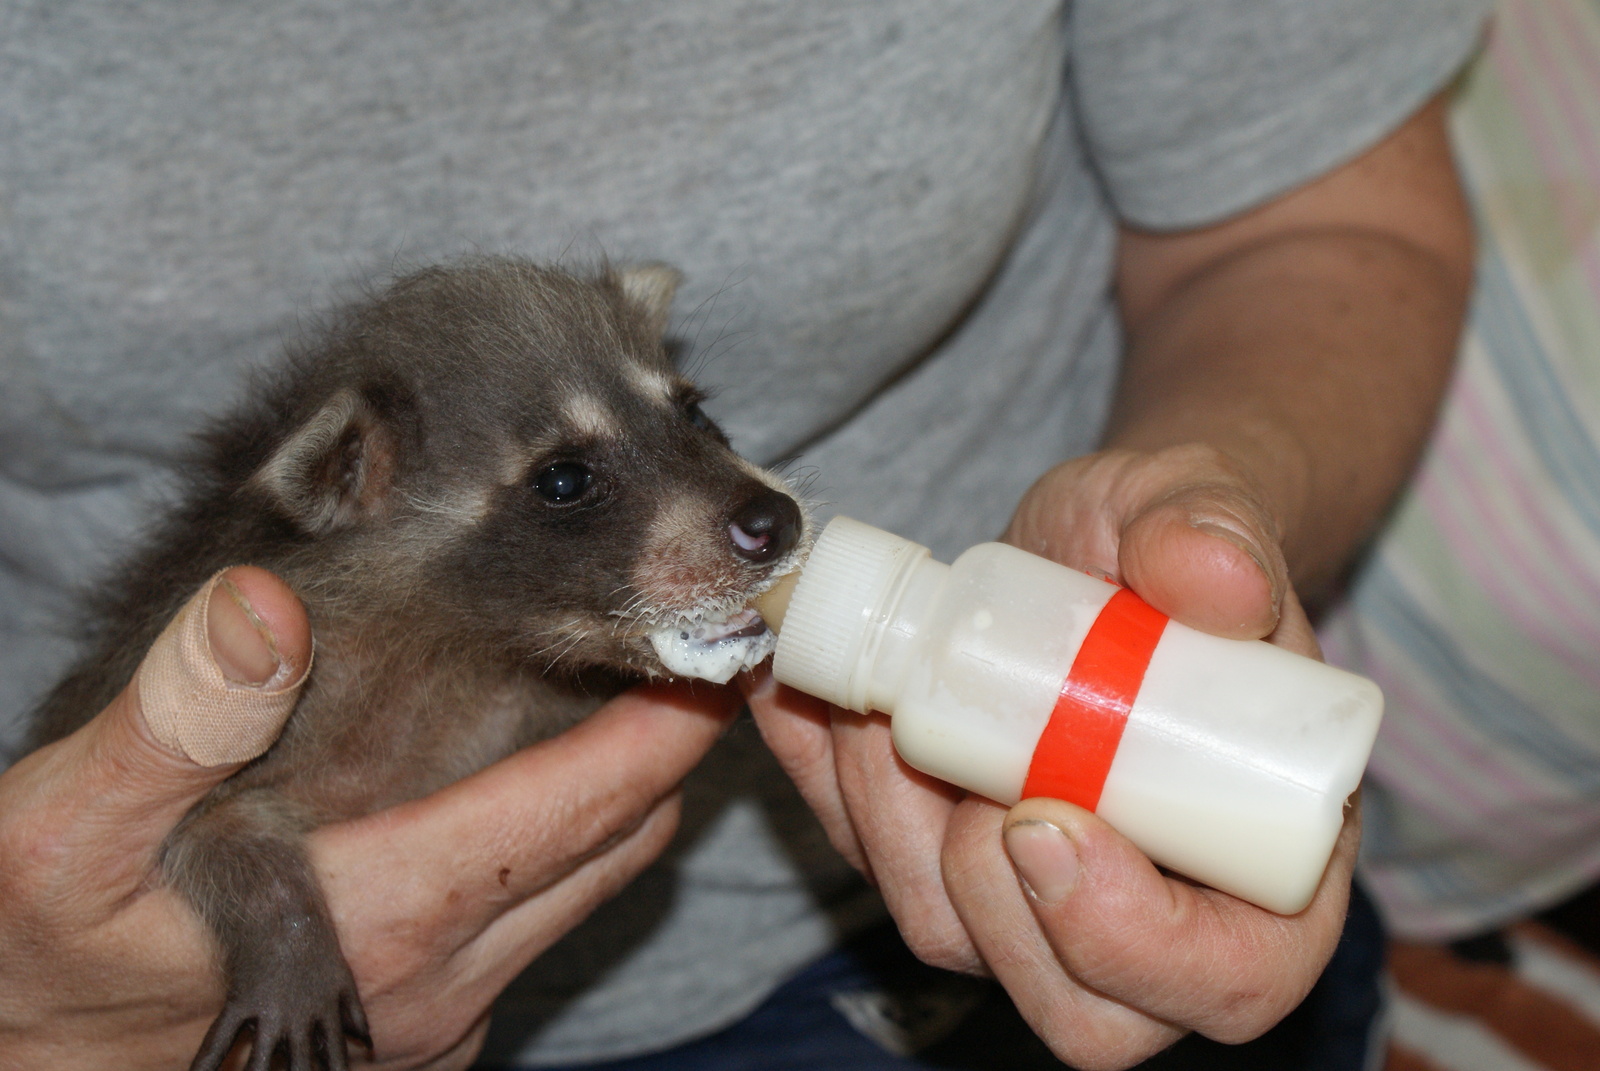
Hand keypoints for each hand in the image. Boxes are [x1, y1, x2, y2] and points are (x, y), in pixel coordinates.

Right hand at [0, 568, 737, 1070]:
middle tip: (680, 655)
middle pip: (616, 849)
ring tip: (617, 706)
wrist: (21, 1067)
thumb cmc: (31, 960)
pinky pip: (532, 932)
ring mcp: (438, 1018)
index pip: (589, 807)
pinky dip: (557, 855)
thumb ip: (173, 719)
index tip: (721, 649)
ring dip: (614, 805)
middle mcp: (443, 980)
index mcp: (389, 917)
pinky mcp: (419, 1035)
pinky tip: (514, 794)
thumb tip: (268, 610)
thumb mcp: (63, 830)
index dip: (667, 725)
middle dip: (662, 755)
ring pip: (584, 890)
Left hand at [744, 444, 1356, 1068]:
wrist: (1094, 540)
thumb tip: (1218, 576)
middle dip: (981, 884)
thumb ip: (1214, 529)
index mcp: (1262, 862)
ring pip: (948, 932)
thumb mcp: (1199, 508)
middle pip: (1073, 1005)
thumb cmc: (1167, 544)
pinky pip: (868, 859)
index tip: (1045, 817)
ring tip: (873, 692)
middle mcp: (1150, 909)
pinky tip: (803, 693)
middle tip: (943, 746)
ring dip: (886, 819)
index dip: (1128, 936)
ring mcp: (1033, 897)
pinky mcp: (939, 856)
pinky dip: (822, 780)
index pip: (1226, 979)